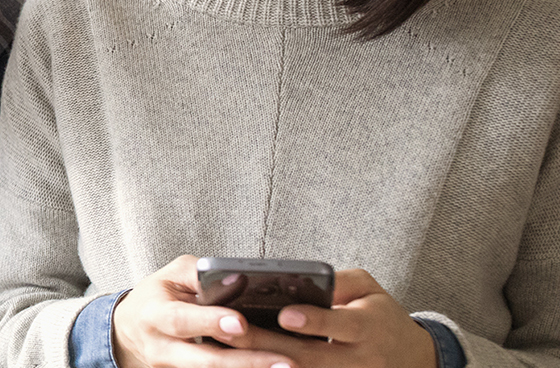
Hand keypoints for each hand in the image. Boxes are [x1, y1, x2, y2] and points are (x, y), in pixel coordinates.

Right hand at [112, 255, 297, 367]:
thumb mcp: (171, 275)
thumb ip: (201, 274)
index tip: (241, 323)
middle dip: (247, 362)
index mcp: (155, 314)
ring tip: (285, 367)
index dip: (210, 323)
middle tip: (284, 360)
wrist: (130, 328)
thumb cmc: (158, 296)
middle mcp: (162, 348)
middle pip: (206, 361)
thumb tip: (238, 278)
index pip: (182, 320)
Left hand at [218, 269, 436, 367]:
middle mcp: (362, 359)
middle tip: (230, 331)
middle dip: (268, 344)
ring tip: (228, 349)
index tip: (284, 314)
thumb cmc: (380, 315)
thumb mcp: (369, 290)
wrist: (410, 358)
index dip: (313, 321)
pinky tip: (247, 363)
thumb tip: (300, 278)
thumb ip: (338, 282)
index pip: (341, 324)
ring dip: (264, 363)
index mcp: (371, 327)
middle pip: (311, 356)